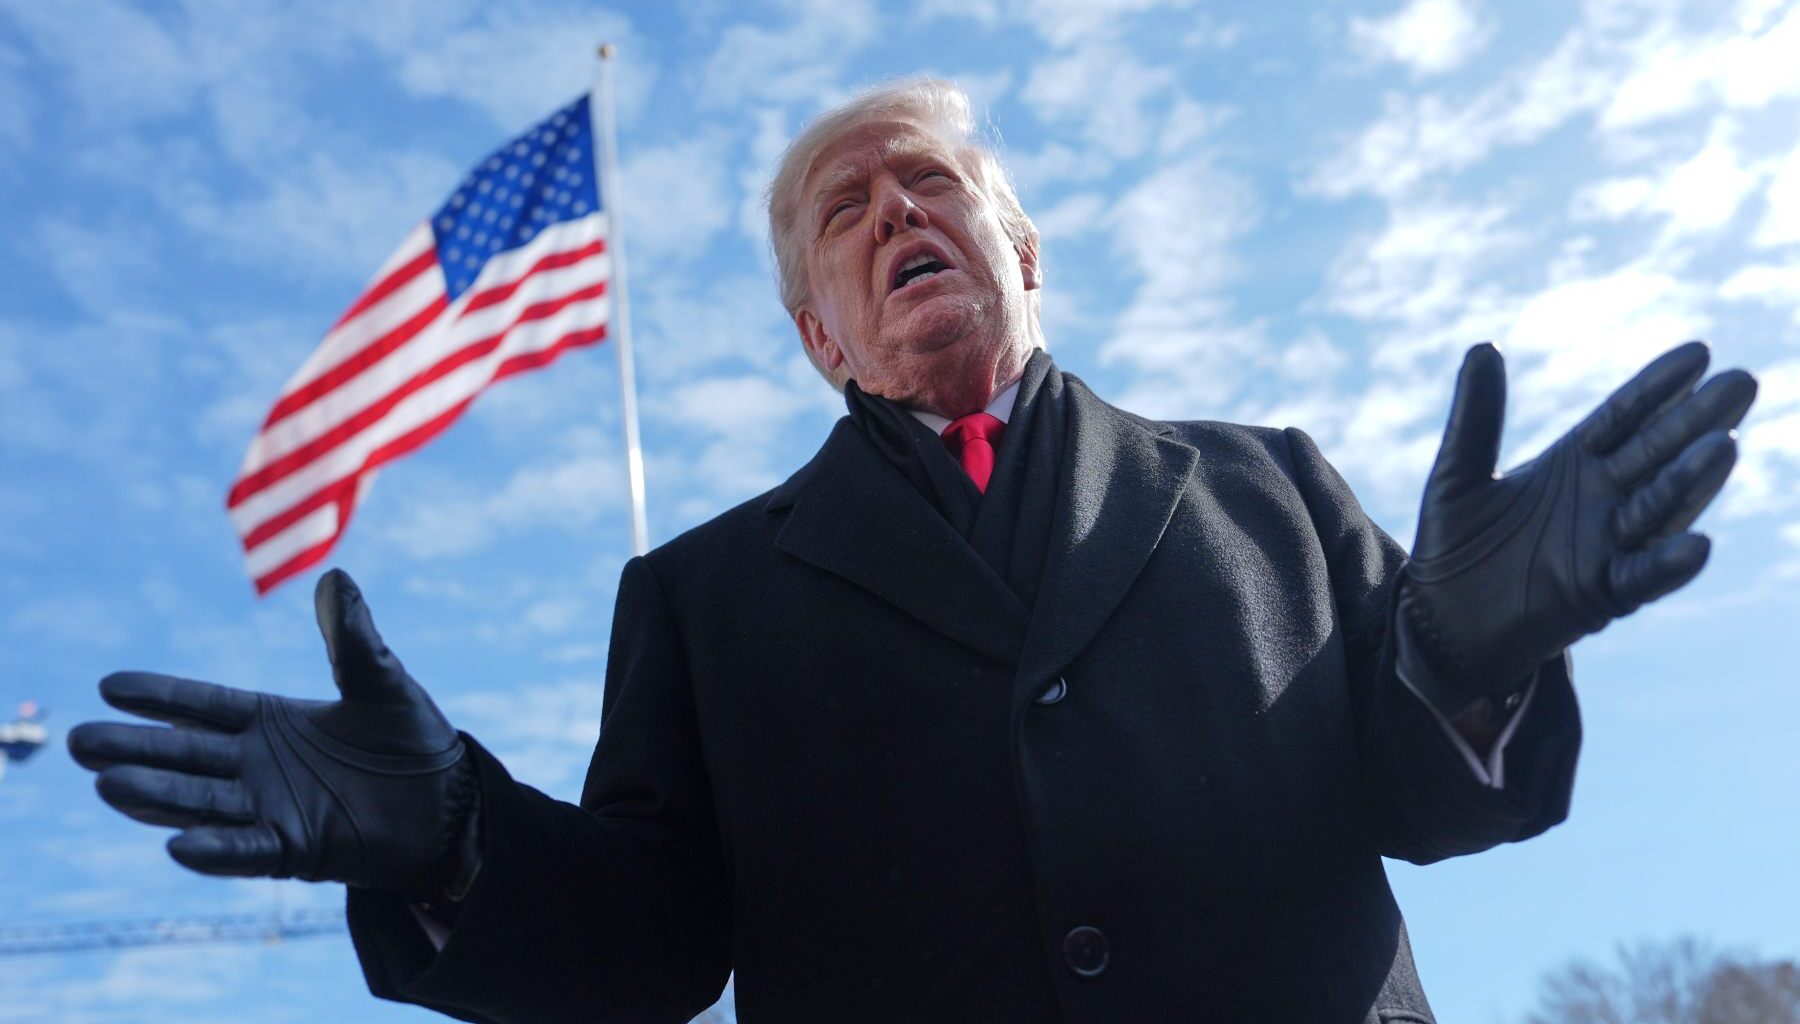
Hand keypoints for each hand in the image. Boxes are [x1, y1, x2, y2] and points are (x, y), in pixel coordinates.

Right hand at [69, 570, 475, 897]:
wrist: (452, 804)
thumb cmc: (413, 741)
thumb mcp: (383, 682)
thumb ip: (354, 639)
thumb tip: (336, 577)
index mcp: (272, 722)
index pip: (204, 706)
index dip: (159, 696)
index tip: (108, 685)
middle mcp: (259, 766)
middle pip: (186, 755)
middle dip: (136, 748)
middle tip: (79, 741)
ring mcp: (273, 809)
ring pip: (202, 802)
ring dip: (158, 796)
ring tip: (108, 784)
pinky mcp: (297, 849)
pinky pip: (248, 850)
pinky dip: (216, 848)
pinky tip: (179, 844)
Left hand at [1397, 341, 1756, 717]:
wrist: (1440, 622)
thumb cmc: (1454, 545)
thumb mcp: (1457, 473)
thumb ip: (1476, 418)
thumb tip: (1483, 347)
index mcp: (1573, 464)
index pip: (1625, 416)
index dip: (1659, 387)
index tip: (1698, 352)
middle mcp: (1601, 500)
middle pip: (1657, 453)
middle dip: (1697, 420)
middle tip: (1742, 381)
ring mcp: (1605, 547)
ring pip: (1657, 508)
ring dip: (1691, 481)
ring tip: (1725, 444)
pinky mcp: (1598, 595)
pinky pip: (1640, 577)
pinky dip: (1668, 564)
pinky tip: (1698, 544)